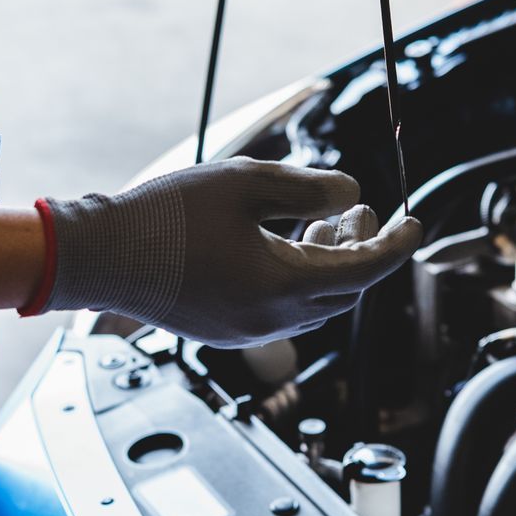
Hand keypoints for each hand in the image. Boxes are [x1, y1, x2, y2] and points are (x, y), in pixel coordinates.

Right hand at [38, 158, 420, 346]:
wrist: (100, 256)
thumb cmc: (167, 214)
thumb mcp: (247, 183)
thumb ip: (311, 190)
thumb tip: (353, 196)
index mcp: (283, 286)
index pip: (365, 271)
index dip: (397, 245)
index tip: (415, 221)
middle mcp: (270, 320)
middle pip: (344, 292)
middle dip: (363, 251)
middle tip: (364, 211)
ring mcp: (246, 332)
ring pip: (314, 305)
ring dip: (330, 266)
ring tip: (322, 224)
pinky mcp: (225, 331)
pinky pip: (282, 312)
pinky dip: (299, 280)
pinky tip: (283, 246)